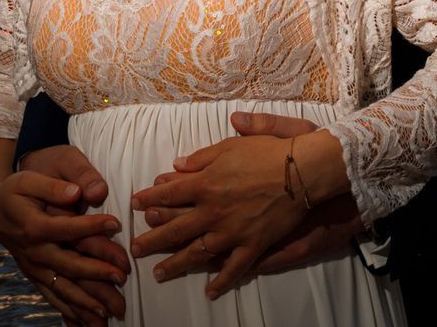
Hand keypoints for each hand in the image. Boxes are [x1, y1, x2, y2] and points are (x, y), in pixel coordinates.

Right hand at [0, 141, 129, 324]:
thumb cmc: (15, 191)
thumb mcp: (29, 180)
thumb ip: (53, 186)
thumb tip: (76, 192)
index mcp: (34, 226)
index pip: (67, 228)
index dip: (91, 226)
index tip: (115, 223)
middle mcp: (35, 252)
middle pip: (69, 266)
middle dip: (96, 274)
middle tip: (122, 276)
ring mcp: (34, 267)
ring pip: (62, 288)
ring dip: (85, 303)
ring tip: (108, 312)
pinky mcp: (35, 276)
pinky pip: (53, 297)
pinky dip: (70, 311)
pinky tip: (86, 324)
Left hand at [129, 132, 341, 297]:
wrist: (302, 170)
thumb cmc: (268, 152)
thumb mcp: (231, 145)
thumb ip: (202, 157)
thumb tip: (176, 166)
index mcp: (206, 182)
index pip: (169, 193)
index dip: (149, 198)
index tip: (134, 205)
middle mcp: (213, 210)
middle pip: (175, 228)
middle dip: (152, 239)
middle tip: (134, 250)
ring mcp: (232, 231)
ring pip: (197, 253)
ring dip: (175, 264)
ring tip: (158, 273)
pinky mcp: (253, 244)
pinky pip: (234, 268)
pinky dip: (221, 281)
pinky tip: (209, 292)